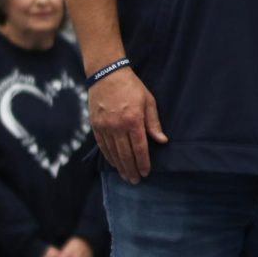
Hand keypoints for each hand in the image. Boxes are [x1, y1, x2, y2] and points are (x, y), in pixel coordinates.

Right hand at [88, 68, 167, 182]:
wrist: (107, 75)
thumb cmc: (132, 87)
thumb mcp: (149, 101)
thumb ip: (154, 122)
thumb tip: (162, 141)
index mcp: (133, 120)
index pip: (139, 147)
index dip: (143, 162)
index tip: (146, 173)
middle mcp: (117, 126)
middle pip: (125, 154)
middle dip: (131, 169)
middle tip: (135, 181)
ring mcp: (104, 127)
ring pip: (113, 152)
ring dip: (120, 166)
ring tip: (126, 176)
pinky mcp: (95, 126)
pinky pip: (102, 146)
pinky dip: (108, 157)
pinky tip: (114, 164)